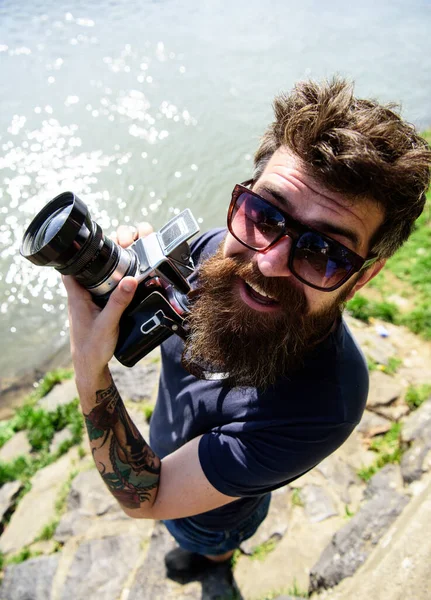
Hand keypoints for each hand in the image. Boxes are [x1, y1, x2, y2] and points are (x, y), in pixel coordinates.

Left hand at [63, 221, 152, 377]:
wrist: (90, 367)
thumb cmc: (93, 347)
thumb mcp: (108, 323)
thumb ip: (119, 301)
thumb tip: (130, 279)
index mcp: (77, 296)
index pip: (69, 267)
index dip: (78, 253)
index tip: (93, 244)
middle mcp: (79, 297)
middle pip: (85, 270)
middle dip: (99, 260)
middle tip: (117, 252)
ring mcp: (86, 304)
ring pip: (94, 281)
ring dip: (106, 274)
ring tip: (124, 266)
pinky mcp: (95, 311)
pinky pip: (102, 293)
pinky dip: (111, 287)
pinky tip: (124, 288)